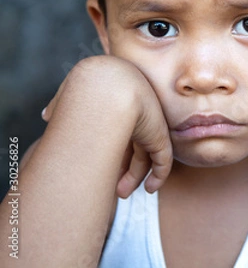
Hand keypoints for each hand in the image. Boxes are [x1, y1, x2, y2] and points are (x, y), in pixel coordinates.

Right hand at [42, 55, 172, 196]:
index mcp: (118, 109)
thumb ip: (60, 105)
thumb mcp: (67, 101)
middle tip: (115, 191)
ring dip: (136, 178)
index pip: (119, 136)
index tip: (99, 172)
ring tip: (121, 194)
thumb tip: (48, 115)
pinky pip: (163, 162)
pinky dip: (159, 177)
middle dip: (124, 171)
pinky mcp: (159, 137)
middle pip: (133, 149)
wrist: (106, 89)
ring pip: (146, 158)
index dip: (110, 155)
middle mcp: (136, 118)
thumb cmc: (82, 94)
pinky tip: (150, 189)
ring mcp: (149, 127)